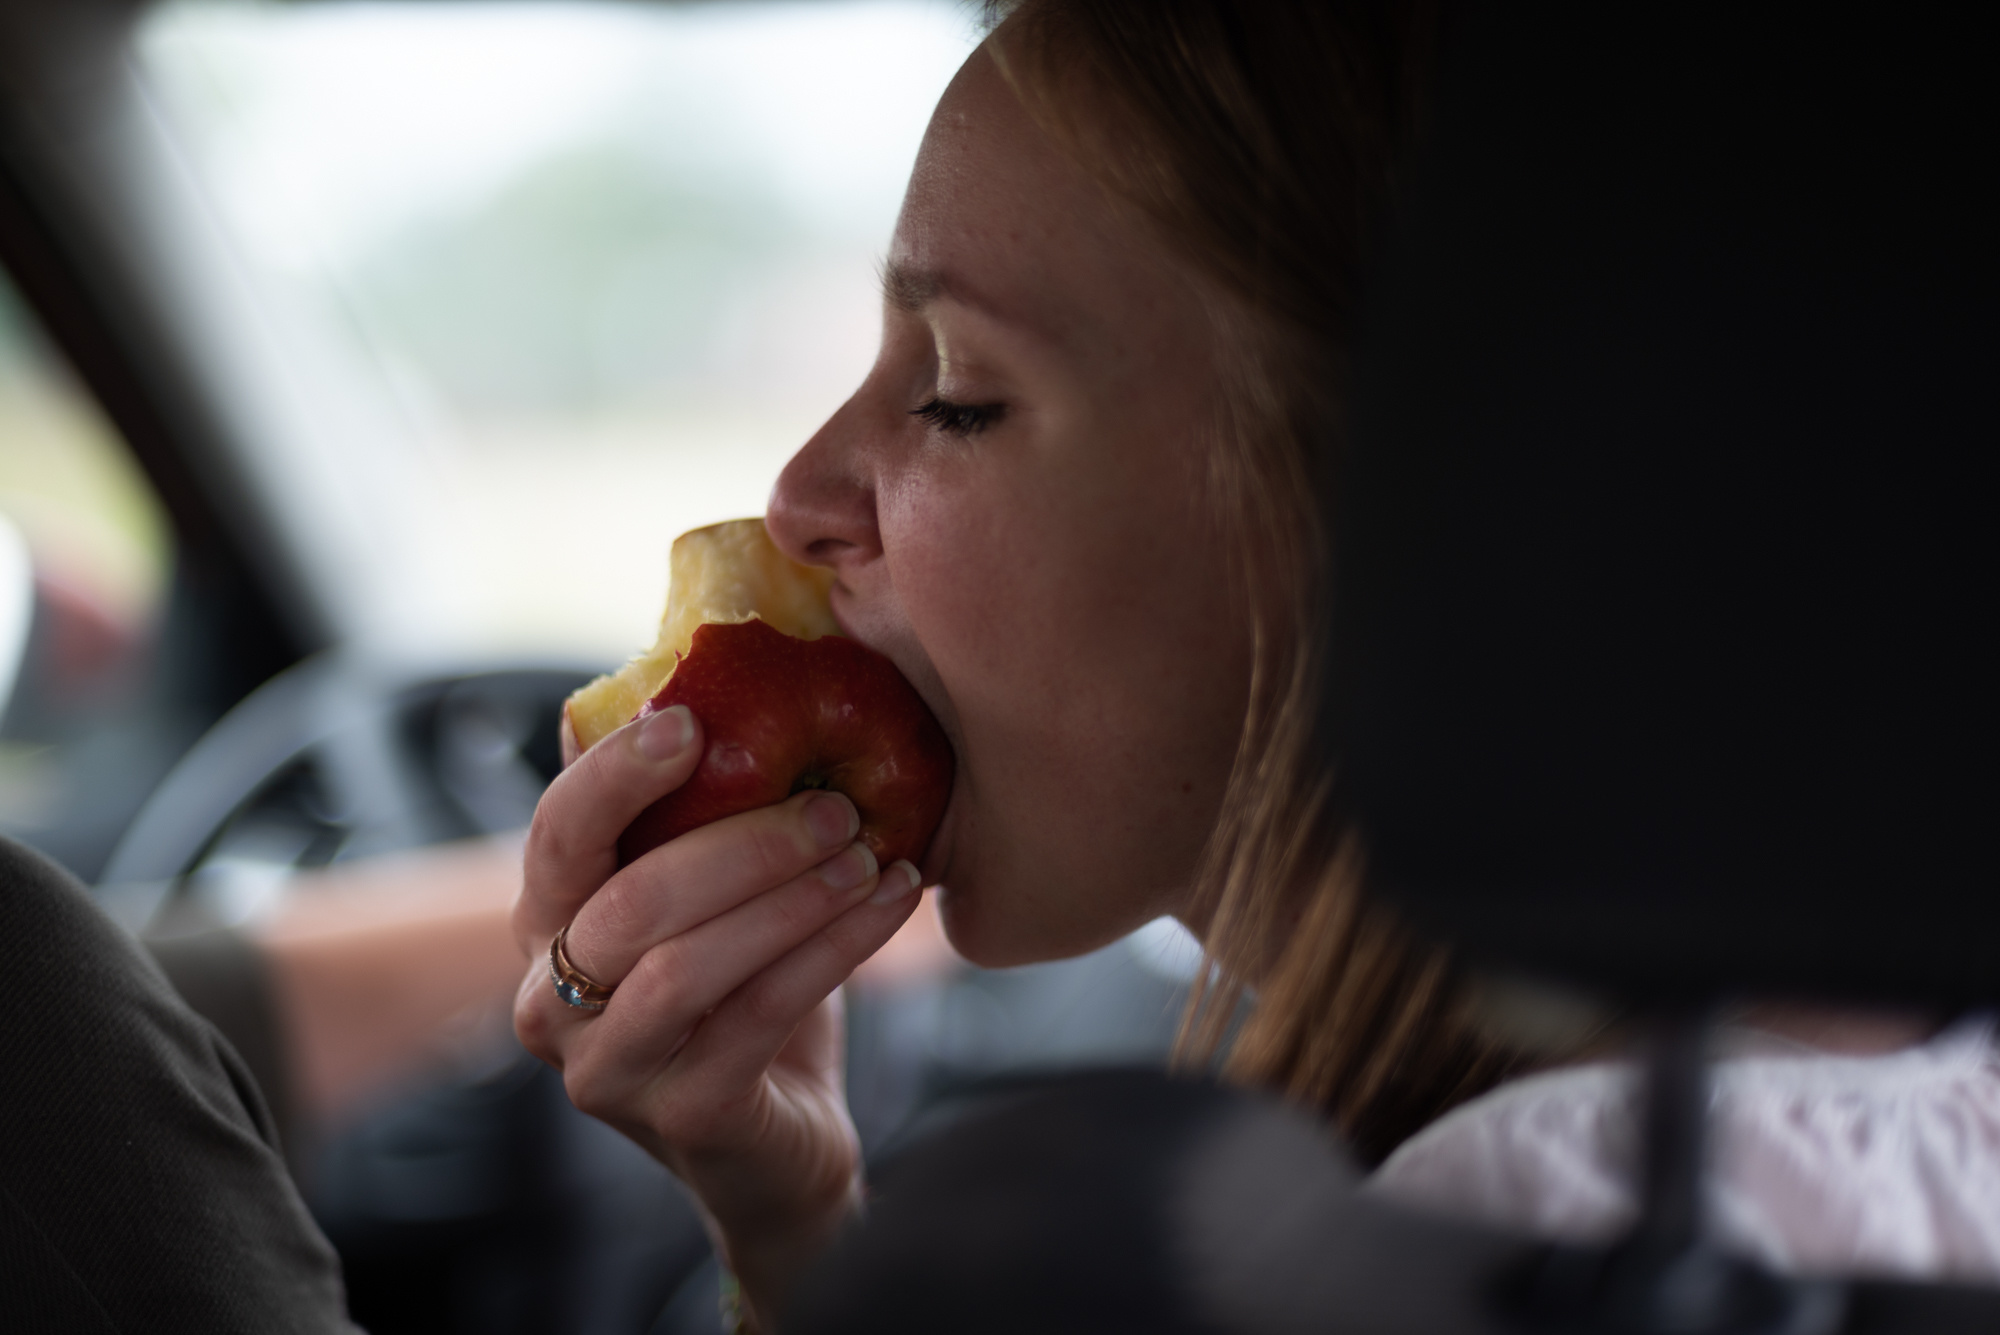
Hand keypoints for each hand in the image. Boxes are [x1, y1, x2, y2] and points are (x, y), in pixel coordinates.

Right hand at [513, 704, 923, 1326]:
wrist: (777, 1148)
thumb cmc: (741, 994)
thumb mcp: (706, 899)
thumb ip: (690, 812)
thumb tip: (710, 677)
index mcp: (547, 926)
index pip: (556, 835)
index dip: (615, 775)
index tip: (692, 721)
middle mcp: (550, 1002)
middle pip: (634, 900)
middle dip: (744, 841)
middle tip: (838, 806)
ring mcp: (608, 1070)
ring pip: (691, 964)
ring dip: (792, 897)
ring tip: (871, 853)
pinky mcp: (684, 1115)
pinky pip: (760, 1013)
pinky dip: (834, 948)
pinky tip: (893, 902)